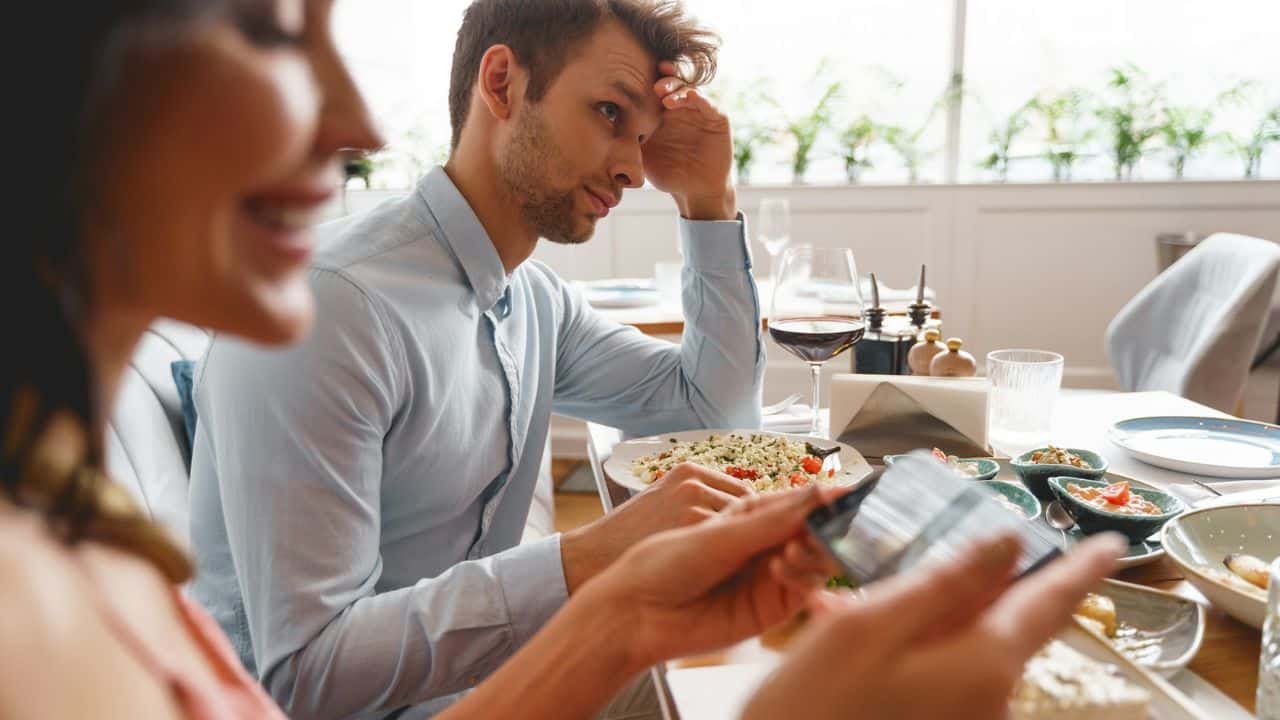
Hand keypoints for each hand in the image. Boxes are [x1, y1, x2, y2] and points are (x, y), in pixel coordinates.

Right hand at [561, 462, 752, 592]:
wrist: (594, 556)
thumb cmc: (629, 538)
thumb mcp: (661, 503)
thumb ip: (697, 503)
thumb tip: (740, 517)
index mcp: (688, 472)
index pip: (742, 492)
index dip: (748, 520)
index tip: (747, 541)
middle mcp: (693, 482)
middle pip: (748, 507)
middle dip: (749, 531)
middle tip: (742, 558)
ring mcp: (694, 502)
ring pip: (744, 526)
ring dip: (744, 547)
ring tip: (731, 569)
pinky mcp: (692, 525)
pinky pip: (731, 542)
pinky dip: (733, 559)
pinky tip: (722, 575)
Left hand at [578, 484, 847, 667]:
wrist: (639, 613)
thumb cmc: (666, 562)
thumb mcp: (722, 533)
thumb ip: (774, 518)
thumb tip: (822, 491)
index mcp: (751, 515)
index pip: (800, 502)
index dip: (825, 498)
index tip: (851, 492)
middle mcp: (765, 544)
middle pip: (815, 533)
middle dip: (826, 526)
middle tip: (831, 523)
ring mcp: (770, 577)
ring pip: (815, 561)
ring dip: (814, 550)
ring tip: (793, 548)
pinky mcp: (771, 609)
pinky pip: (804, 589)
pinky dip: (802, 576)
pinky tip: (781, 567)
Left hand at [642, 61, 735, 219]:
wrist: (694, 192)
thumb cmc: (667, 174)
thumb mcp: (643, 156)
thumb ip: (628, 139)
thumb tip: (601, 127)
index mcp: (662, 113)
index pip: (654, 90)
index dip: (646, 80)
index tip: (632, 77)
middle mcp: (681, 108)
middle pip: (673, 83)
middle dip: (662, 80)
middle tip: (652, 86)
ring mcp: (700, 112)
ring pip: (689, 89)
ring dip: (677, 87)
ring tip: (664, 93)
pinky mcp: (717, 119)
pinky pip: (709, 104)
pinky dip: (699, 98)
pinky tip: (687, 97)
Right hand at [741, 533, 1125, 719]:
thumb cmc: (811, 707)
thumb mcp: (866, 627)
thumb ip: (945, 582)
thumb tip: (1008, 542)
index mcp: (983, 664)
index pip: (1050, 603)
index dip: (1082, 568)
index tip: (1115, 543)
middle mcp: (994, 703)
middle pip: (1010, 626)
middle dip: (987, 587)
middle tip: (945, 555)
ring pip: (972, 652)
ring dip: (939, 621)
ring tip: (865, 610)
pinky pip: (950, 681)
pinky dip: (921, 653)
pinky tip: (861, 652)